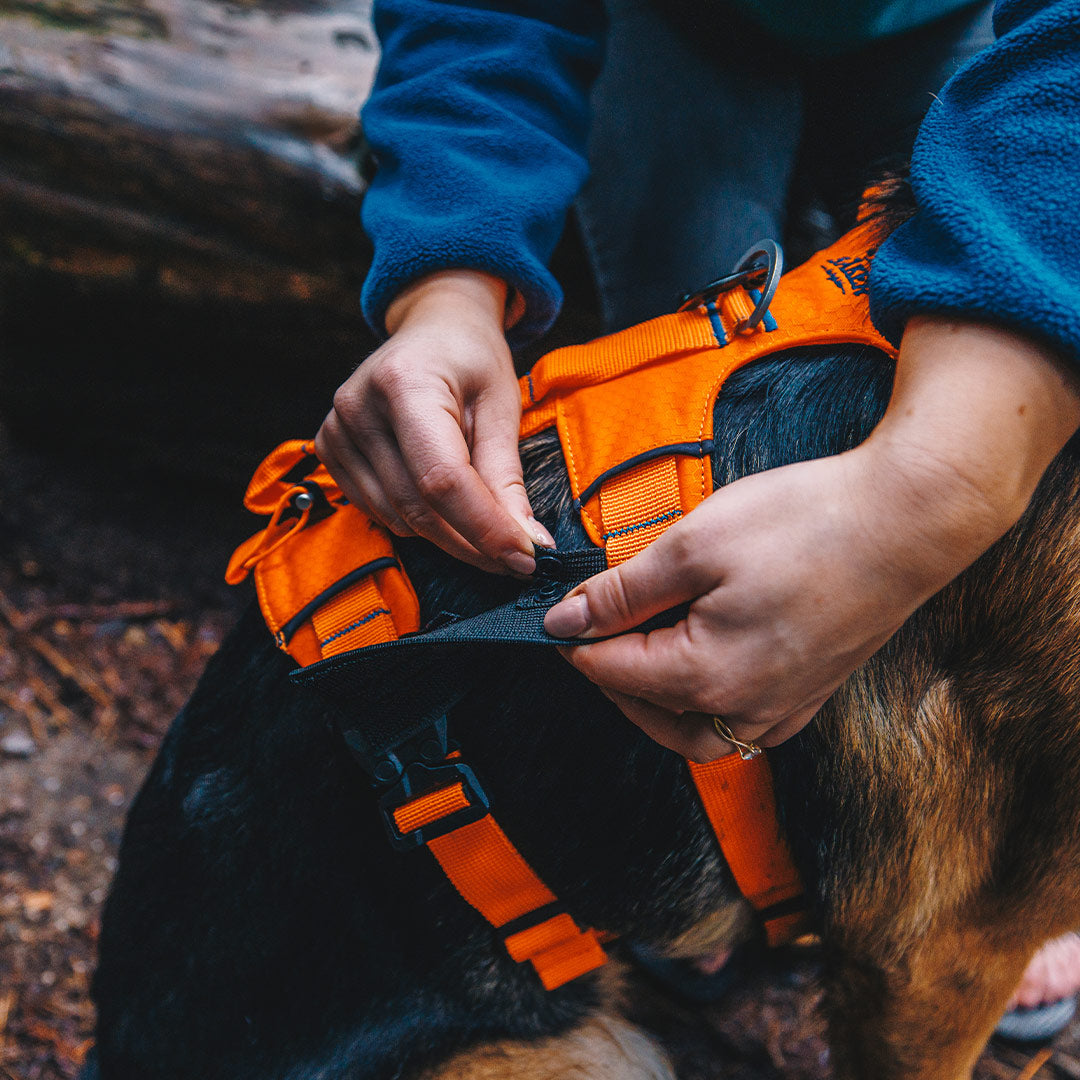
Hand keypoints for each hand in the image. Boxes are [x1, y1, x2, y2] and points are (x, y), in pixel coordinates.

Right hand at [316, 270, 552, 573]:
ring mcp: (336, 429)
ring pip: (398, 519)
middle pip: (418, 507)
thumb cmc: (472, 359)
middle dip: (473, 542)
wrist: (432, 327)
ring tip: (488, 528)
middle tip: (517, 557)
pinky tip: (447, 508)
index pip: (442, 479)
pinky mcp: (328, 448)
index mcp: (406, 382)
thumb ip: (507, 476)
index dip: (484, 527)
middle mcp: (358, 406)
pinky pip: (379, 511)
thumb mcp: (502, 405)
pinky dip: (419, 524)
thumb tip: (526, 542)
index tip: (524, 558)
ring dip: (449, 538)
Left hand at [545, 317, 1079, 760]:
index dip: (573, 638)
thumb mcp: (694, 545)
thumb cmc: (805, 523)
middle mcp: (745, 710)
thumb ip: (623, 592)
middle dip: (608, 672)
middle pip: (646, 710)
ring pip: (691, 731)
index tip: (557, 611)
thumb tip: (567, 621)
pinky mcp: (808, 695)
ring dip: (651, 699)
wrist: (909, 521)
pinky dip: (700, 703)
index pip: (610, 671)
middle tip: (590, 626)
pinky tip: (696, 664)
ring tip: (636, 649)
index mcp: (705, 677)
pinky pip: (737, 724)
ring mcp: (782, 709)